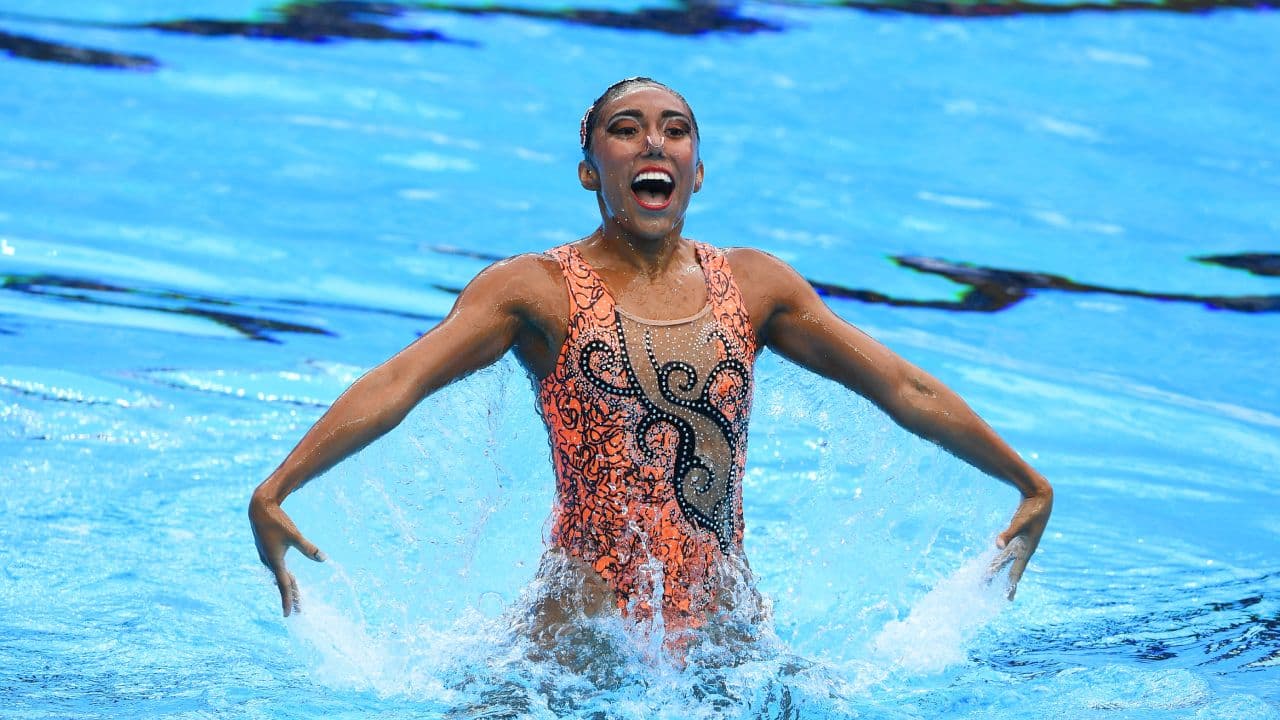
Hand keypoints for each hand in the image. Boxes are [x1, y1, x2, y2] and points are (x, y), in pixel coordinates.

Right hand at [248, 491, 325, 615]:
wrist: (259, 508)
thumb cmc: (277, 521)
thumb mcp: (295, 535)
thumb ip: (309, 548)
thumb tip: (324, 559)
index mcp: (275, 561)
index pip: (284, 586)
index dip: (288, 600)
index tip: (288, 615)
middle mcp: (269, 561)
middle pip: (283, 583)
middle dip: (291, 596)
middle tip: (298, 610)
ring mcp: (266, 556)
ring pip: (279, 575)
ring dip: (287, 585)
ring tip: (295, 595)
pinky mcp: (266, 550)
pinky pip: (276, 568)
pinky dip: (282, 575)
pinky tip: (285, 575)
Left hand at [988, 488, 1052, 598]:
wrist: (1041, 496)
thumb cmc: (1032, 510)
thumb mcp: (1020, 523)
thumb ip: (1008, 534)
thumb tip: (997, 546)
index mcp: (1026, 551)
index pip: (1017, 573)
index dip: (1011, 586)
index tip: (1008, 600)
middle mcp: (1022, 549)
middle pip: (1006, 568)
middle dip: (996, 578)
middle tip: (984, 589)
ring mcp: (1019, 542)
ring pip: (1004, 559)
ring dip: (995, 568)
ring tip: (985, 578)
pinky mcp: (1016, 534)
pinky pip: (1005, 549)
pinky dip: (998, 555)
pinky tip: (994, 557)